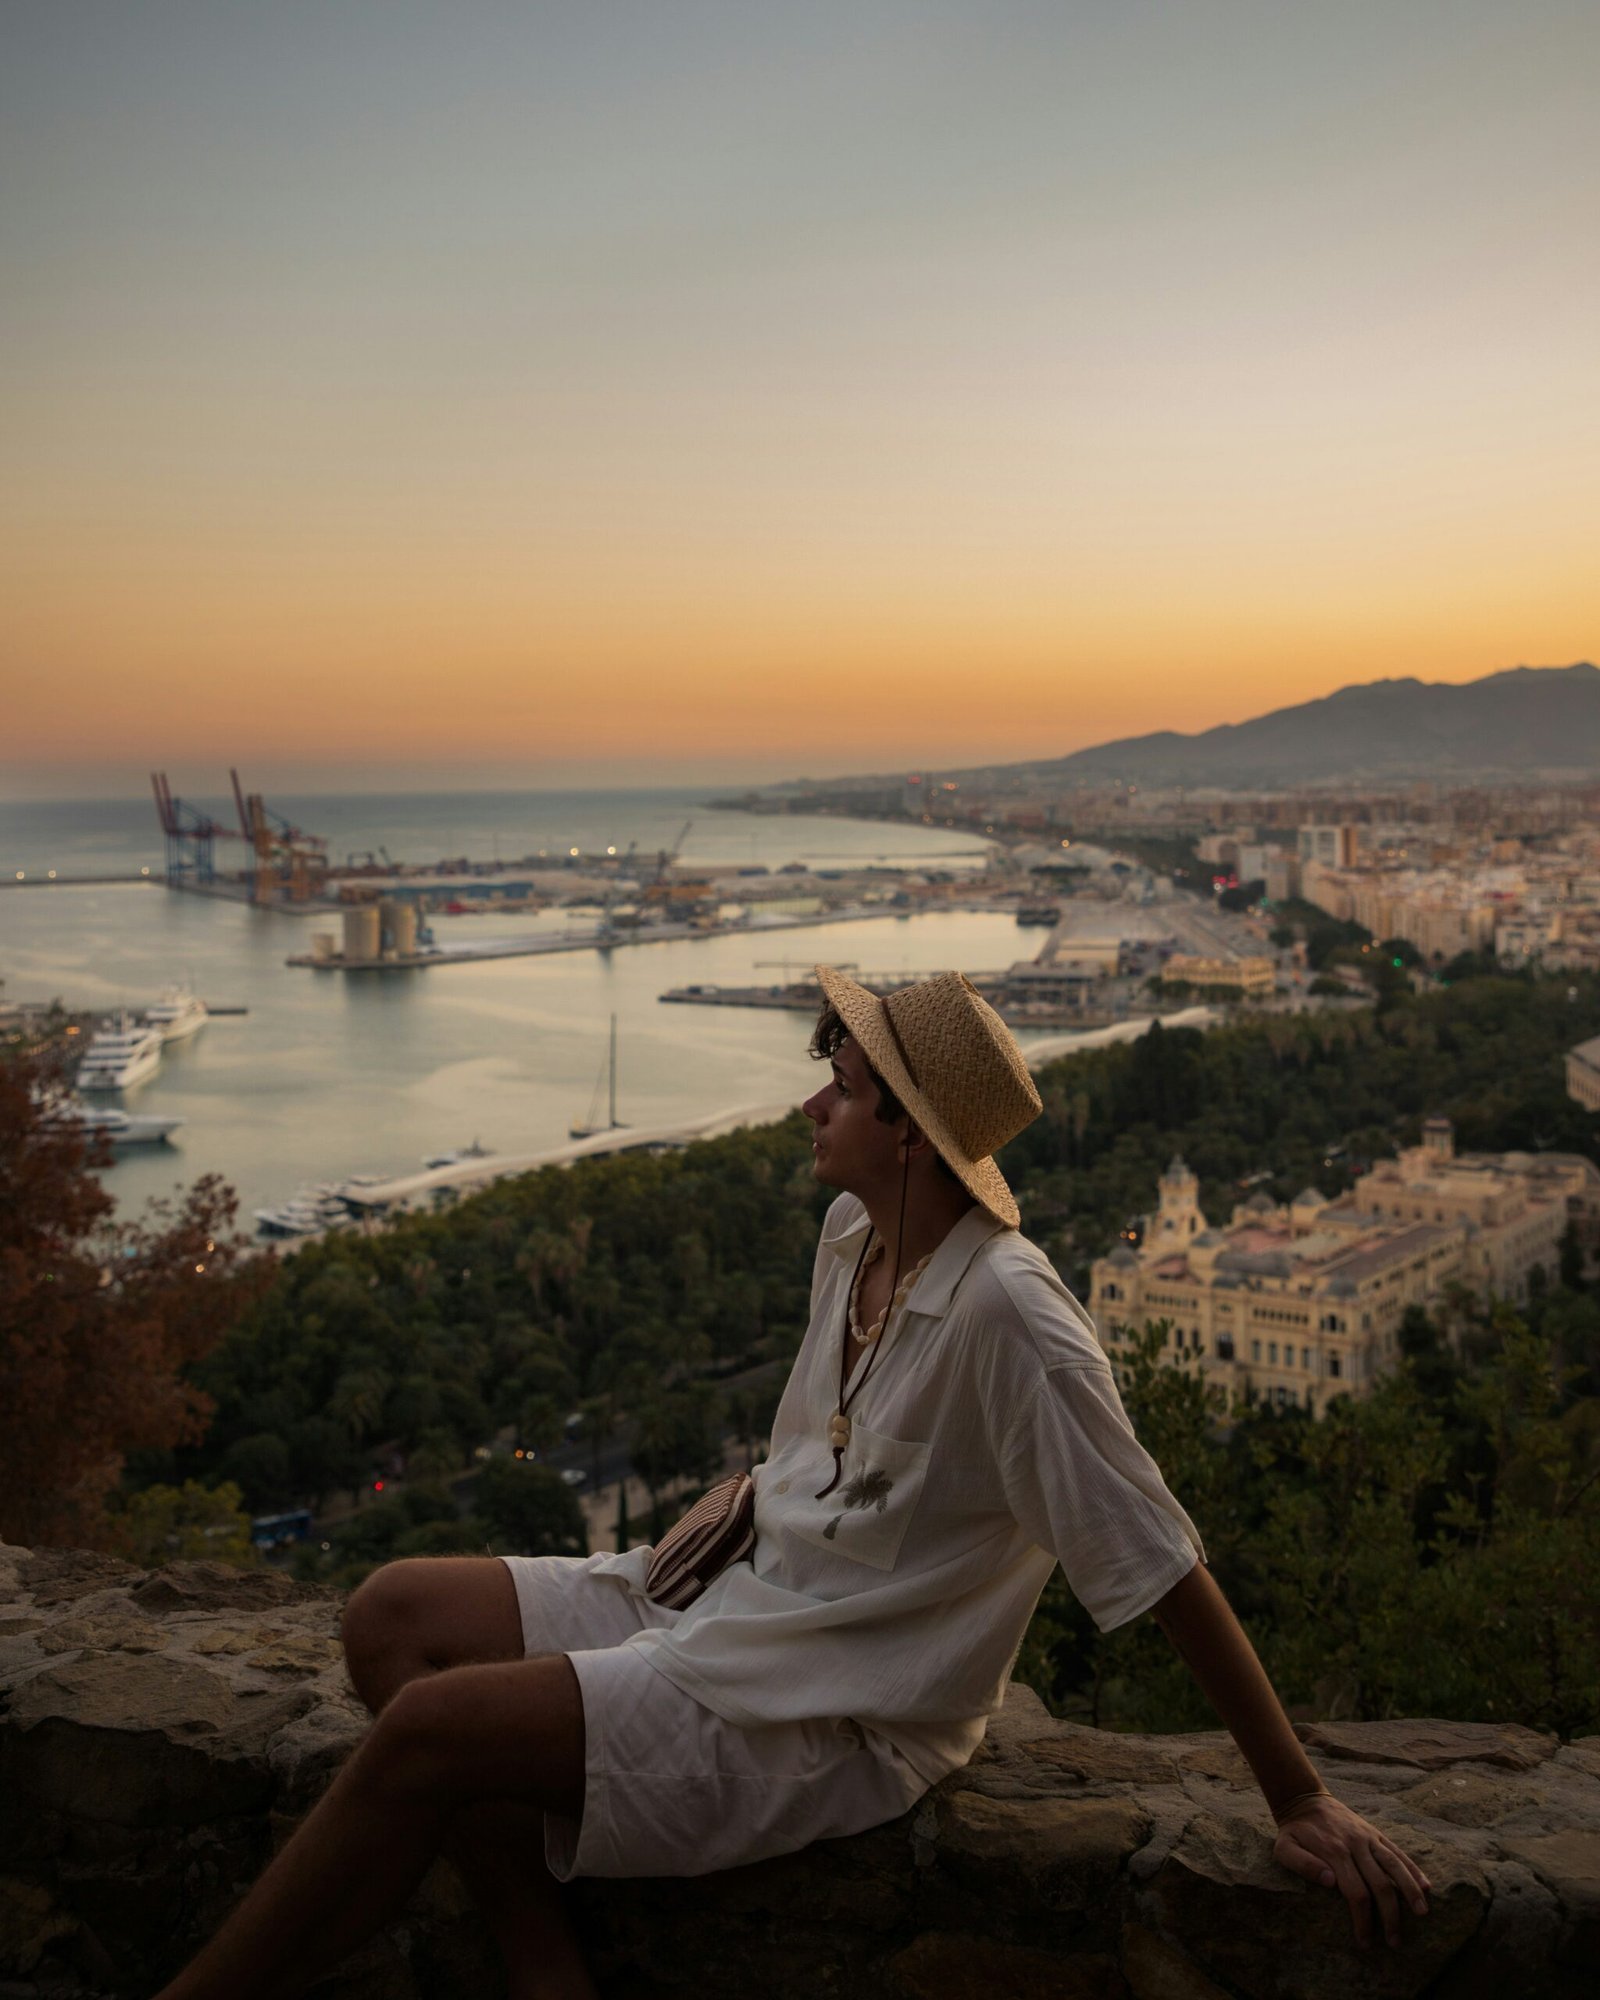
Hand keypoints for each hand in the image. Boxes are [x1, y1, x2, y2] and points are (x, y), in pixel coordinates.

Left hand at [1272, 1793, 1431, 1948]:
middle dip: (1390, 1916)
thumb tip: (1330, 1883)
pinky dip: (1413, 1868)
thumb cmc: (1293, 1831)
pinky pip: (1397, 1851)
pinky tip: (1426, 1886)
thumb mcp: (1284, 1848)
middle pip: (1380, 1884)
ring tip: (1422, 1914)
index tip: (1366, 1942)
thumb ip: (1303, 1865)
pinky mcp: (1375, 1833)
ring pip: (1395, 1866)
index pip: (1356, 1893)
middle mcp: (1355, 1845)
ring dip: (1410, 1891)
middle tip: (1395, 1942)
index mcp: (1334, 1852)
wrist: (1303, 1799)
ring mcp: (1368, 1837)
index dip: (1363, 1920)